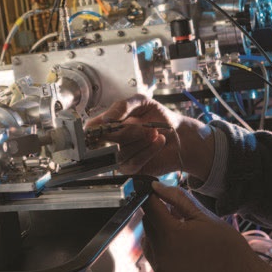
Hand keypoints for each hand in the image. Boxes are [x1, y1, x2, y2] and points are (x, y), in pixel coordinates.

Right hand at [86, 95, 212, 179]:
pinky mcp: (132, 169)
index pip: (91, 129)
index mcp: (110, 124)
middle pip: (105, 140)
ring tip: (155, 133)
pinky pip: (133, 162)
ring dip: (142, 141)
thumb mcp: (142, 102)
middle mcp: (112, 141)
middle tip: (144, 126)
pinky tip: (158, 142)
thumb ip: (122, 106)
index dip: (94, 129)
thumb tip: (106, 119)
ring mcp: (120, 156)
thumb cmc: (161, 118)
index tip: (106, 125)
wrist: (180, 135)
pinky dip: (148, 150)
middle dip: (127, 131)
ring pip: (120, 151)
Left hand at [142, 182, 271, 271]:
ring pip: (149, 244)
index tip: (160, 194)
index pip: (149, 207)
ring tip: (184, 237)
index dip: (154, 197)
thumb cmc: (228, 246)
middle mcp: (161, 255)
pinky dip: (165, 255)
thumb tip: (156, 186)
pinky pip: (157, 262)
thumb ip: (178, 199)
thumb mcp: (205, 216)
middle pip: (148, 225)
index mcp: (170, 234)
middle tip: (179, 216)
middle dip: (159, 216)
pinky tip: (185, 255)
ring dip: (159, 236)